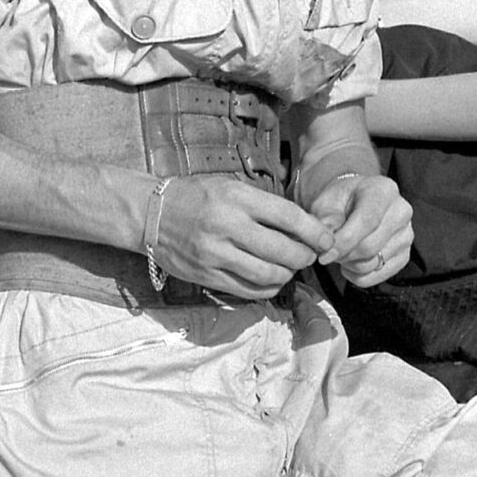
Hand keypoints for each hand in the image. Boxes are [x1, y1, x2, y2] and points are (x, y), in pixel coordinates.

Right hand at [149, 176, 335, 299]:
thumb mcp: (230, 186)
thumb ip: (264, 205)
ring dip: (288, 274)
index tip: (327, 240)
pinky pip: (249, 290)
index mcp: (236, 198)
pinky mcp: (207, 276)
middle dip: (305, 256)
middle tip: (309, 255)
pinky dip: (268, 287)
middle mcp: (227, 226)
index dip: (314, 232)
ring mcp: (215, 255)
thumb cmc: (196, 196)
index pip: (288, 217)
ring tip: (290, 266)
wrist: (150, 213)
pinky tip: (271, 278)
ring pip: (269, 275)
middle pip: (283, 251)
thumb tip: (305, 226)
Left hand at [305, 173, 412, 287]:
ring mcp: (406, 235)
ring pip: (371, 264)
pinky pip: (375, 276)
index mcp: (383, 191)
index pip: (368, 221)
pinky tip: (350, 260)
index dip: (344, 241)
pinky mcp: (404, 256)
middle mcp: (401, 212)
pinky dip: (356, 275)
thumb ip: (325, 219)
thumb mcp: (326, 201)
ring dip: (348, 264)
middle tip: (327, 251)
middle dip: (342, 254)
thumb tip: (327, 243)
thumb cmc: (339, 201)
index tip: (324, 253)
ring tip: (340, 250)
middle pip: (369, 247)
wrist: (353, 203)